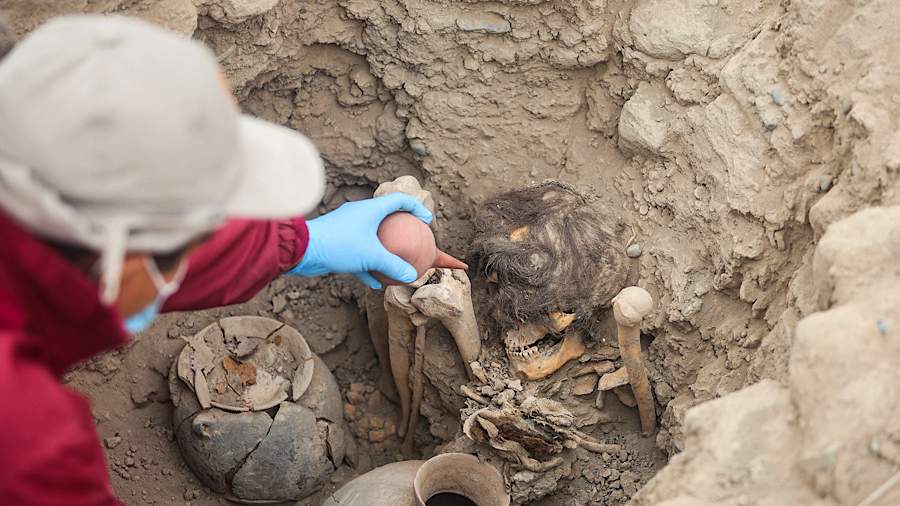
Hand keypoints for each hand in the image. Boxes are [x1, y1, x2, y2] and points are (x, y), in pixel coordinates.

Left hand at [289, 193, 433, 288]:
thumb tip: (411, 276)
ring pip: (372, 238)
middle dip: (401, 230)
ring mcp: (348, 229)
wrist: (302, 249)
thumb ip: (393, 265)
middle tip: (413, 242)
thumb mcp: (371, 256)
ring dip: (384, 251)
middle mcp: (360, 215)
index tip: (427, 222)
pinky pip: (359, 254)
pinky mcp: (338, 243)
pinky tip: (375, 283)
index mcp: (371, 209)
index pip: (400, 201)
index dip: (417, 208)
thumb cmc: (338, 245)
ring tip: (396, 264)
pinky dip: (368, 266)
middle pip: (387, 218)